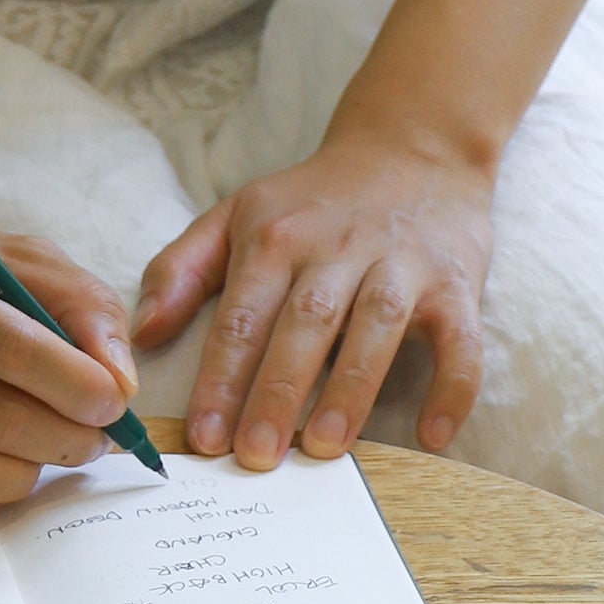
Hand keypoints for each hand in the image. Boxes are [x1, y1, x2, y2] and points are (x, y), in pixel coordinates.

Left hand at [132, 134, 490, 467]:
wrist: (413, 147)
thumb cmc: (313, 202)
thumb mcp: (237, 215)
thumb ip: (180, 270)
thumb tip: (141, 334)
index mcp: (276, 238)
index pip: (242, 316)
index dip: (221, 379)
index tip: (205, 438)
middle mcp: (338, 248)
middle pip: (304, 324)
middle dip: (277, 392)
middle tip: (257, 456)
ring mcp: (402, 264)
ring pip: (377, 326)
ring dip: (352, 389)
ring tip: (324, 448)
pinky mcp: (457, 282)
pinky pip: (462, 339)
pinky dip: (453, 388)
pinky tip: (433, 436)